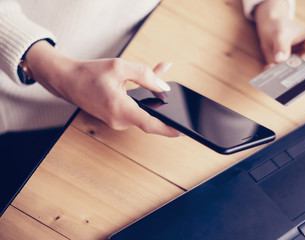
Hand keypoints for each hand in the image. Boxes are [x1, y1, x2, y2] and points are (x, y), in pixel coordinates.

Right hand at [25, 40, 179, 136]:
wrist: (66, 80)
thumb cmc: (89, 73)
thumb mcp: (120, 67)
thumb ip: (146, 76)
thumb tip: (164, 88)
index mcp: (119, 108)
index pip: (150, 124)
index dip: (169, 129)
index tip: (183, 131)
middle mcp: (118, 120)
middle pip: (149, 118)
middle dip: (163, 107)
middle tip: (175, 95)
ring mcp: (116, 121)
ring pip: (142, 113)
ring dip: (152, 101)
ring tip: (160, 79)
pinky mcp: (115, 118)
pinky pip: (134, 111)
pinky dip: (142, 101)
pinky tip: (147, 87)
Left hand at [254, 0, 304, 86]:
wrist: (269, 29)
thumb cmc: (279, 28)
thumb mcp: (279, 34)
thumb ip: (280, 47)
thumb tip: (279, 61)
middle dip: (298, 75)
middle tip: (291, 81)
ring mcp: (301, 63)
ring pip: (295, 75)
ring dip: (283, 74)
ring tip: (272, 66)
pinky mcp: (291, 69)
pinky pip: (285, 76)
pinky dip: (276, 74)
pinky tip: (268, 68)